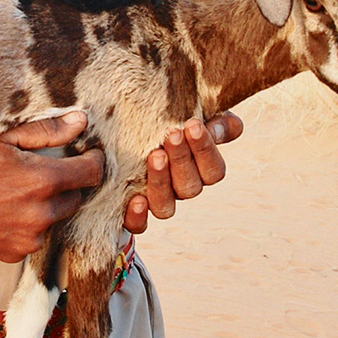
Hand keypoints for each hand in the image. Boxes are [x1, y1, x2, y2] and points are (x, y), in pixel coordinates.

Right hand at [0, 112, 102, 261]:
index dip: (93, 160)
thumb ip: (47, 131)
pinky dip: (29, 223)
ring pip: (55, 218)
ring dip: (48, 204)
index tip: (88, 153)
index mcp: (43, 182)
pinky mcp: (12, 255)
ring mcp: (27, 239)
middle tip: (47, 167)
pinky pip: (34, 236)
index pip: (92, 173)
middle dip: (68, 183)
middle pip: (76, 198)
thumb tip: (81, 121)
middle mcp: (41, 215)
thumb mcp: (2, 139)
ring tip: (19, 188)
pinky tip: (6, 207)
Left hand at [124, 112, 241, 232]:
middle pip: (190, 187)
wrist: (120, 128)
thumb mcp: (189, 112)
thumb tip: (217, 128)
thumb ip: (213, 119)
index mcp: (199, 169)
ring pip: (166, 207)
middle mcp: (180, 188)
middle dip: (182, 159)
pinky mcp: (131, 211)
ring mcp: (156, 200)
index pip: (213, 170)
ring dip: (162, 182)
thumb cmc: (163, 118)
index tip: (193, 125)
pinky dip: (138, 216)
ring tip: (155, 155)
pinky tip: (137, 200)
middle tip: (172, 134)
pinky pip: (138, 225)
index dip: (206, 150)